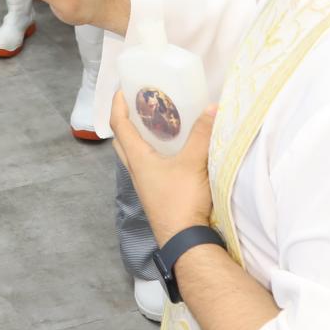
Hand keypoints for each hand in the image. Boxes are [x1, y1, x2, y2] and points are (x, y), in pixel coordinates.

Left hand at [111, 94, 215, 244]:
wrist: (185, 240)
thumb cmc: (181, 200)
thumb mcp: (194, 163)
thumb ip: (202, 134)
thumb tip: (212, 107)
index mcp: (138, 159)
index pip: (120, 126)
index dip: (118, 105)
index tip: (122, 89)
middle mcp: (136, 171)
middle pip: (122, 141)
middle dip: (126, 120)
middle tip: (138, 105)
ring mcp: (145, 184)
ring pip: (134, 155)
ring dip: (139, 137)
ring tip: (156, 123)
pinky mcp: (156, 193)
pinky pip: (148, 166)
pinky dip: (153, 152)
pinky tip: (171, 150)